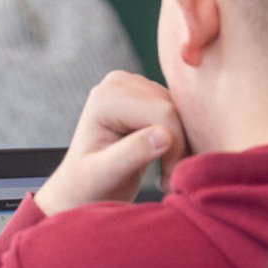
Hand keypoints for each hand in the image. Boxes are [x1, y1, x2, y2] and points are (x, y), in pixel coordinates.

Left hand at [34, 72, 186, 215]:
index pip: (162, 112)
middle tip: (169, 178)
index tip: (167, 178)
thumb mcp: (105, 175)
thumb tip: (165, 136)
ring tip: (167, 172)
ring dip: (183, 144)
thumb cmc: (90, 184)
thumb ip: (131, 154)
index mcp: (106, 97)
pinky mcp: (150, 94)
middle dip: (179, 146)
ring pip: (182, 110)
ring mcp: (136, 85)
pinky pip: (182, 112)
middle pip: (174, 108)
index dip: (174, 146)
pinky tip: (169, 160)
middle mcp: (120, 82)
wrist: (85, 185)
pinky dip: (182, 138)